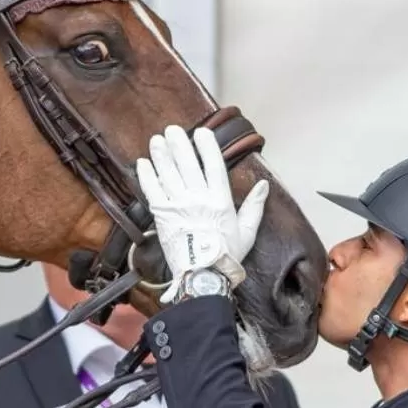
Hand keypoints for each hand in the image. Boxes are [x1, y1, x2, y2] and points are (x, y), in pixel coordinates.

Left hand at [135, 125, 268, 302]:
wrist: (203, 277)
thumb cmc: (227, 256)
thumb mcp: (248, 231)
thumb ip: (255, 206)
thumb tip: (264, 184)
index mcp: (220, 200)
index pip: (213, 165)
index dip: (206, 146)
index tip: (201, 133)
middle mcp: (198, 198)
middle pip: (187, 163)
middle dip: (179, 143)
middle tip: (172, 130)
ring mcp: (178, 206)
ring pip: (168, 173)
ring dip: (161, 154)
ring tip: (157, 140)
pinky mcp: (162, 216)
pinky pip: (152, 191)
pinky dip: (147, 176)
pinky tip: (143, 163)